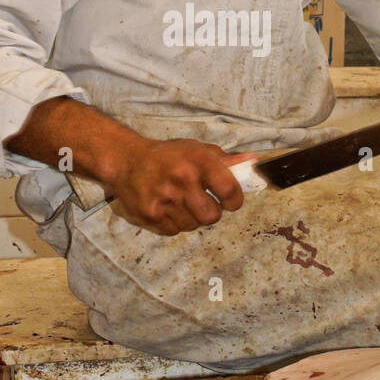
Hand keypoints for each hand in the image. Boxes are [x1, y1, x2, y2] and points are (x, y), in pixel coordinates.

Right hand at [106, 138, 245, 235]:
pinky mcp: (150, 215)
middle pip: (212, 216)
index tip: (230, 200)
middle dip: (212, 213)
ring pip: (193, 225)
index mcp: (198, 160)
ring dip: (192, 217)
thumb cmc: (167, 156)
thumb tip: (253, 162)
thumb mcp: (196, 149)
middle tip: (203, 202)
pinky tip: (167, 207)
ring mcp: (165, 199)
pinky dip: (175, 222)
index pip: (230, 190)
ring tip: (181, 202)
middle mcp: (182, 179)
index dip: (234, 200)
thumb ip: (225, 160)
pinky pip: (175, 230)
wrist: (126, 161)